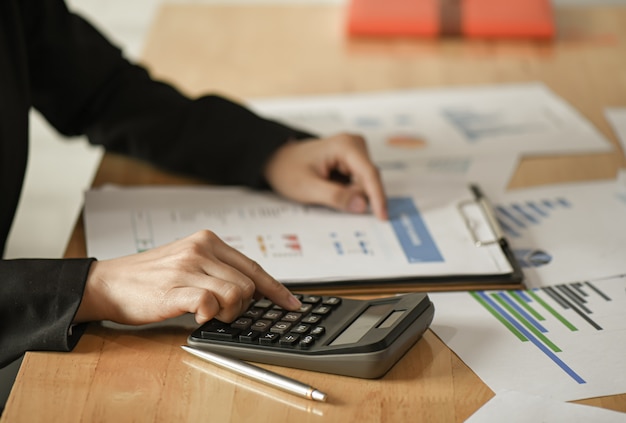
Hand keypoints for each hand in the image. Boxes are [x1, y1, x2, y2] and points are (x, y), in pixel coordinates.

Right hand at [74, 230, 300, 324]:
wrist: (109, 282)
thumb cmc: (151, 277)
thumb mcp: (189, 261)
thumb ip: (218, 269)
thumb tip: (252, 290)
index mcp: (208, 241)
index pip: (254, 267)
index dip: (276, 290)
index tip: (291, 304)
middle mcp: (201, 249)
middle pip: (248, 285)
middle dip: (242, 307)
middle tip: (223, 312)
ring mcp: (188, 267)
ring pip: (235, 295)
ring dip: (227, 312)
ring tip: (208, 313)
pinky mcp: (175, 288)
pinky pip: (210, 304)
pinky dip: (208, 316)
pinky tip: (194, 315)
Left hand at [264, 133, 387, 219]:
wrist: (275, 160)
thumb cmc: (287, 170)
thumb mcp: (308, 188)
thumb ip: (336, 197)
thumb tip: (363, 205)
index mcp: (345, 146)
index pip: (370, 174)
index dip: (377, 197)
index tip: (382, 217)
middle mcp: (354, 144)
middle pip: (369, 180)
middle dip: (355, 195)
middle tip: (327, 195)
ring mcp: (354, 152)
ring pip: (366, 183)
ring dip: (350, 194)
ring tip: (324, 189)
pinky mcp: (352, 161)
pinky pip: (359, 182)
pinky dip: (348, 191)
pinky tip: (330, 187)